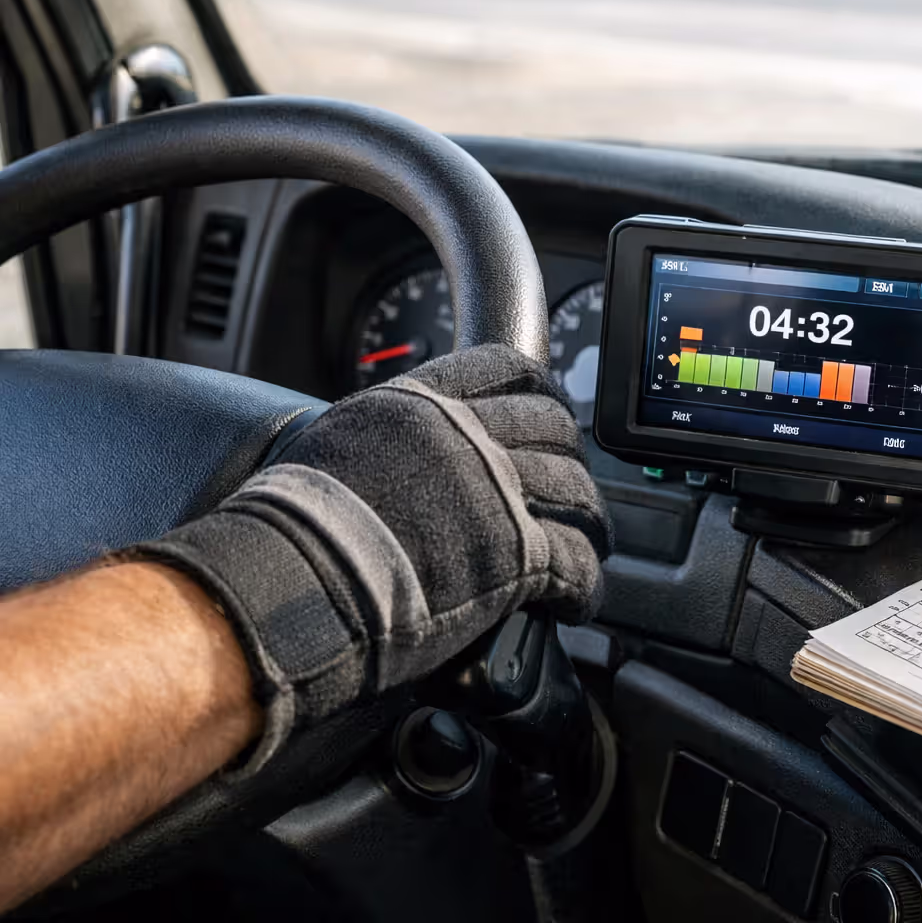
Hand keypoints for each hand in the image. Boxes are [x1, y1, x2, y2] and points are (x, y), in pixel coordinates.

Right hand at [134, 345, 609, 774]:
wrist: (283, 579)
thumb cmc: (288, 528)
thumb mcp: (337, 444)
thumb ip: (387, 437)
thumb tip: (396, 455)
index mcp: (425, 404)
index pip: (511, 369)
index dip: (543, 393)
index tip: (552, 409)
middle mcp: (470, 437)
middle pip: (556, 429)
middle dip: (569, 459)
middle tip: (569, 488)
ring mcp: (499, 494)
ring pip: (578, 493)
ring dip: (588, 522)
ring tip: (587, 544)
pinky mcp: (517, 556)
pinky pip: (578, 564)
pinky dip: (584, 586)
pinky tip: (575, 601)